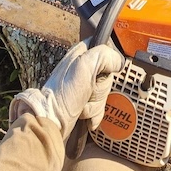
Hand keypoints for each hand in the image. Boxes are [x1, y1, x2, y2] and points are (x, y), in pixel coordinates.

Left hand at [9, 40, 123, 138]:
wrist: (51, 121)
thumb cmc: (64, 93)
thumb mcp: (85, 65)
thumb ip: (105, 55)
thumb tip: (119, 62)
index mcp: (81, 53)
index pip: (106, 48)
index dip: (108, 61)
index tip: (101, 72)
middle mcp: (83, 67)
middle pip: (108, 75)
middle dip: (101, 89)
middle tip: (88, 91)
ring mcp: (83, 86)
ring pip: (104, 92)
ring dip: (96, 103)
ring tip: (83, 105)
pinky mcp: (83, 101)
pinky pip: (99, 106)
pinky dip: (94, 113)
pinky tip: (84, 115)